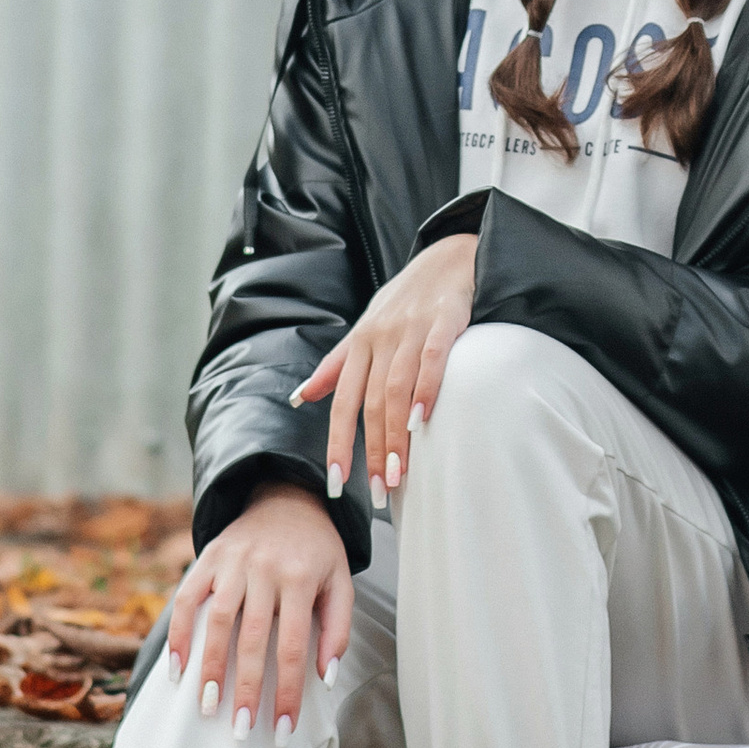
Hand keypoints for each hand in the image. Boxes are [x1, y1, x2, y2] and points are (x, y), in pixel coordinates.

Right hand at [166, 484, 353, 738]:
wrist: (289, 497)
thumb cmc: (317, 550)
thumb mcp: (341, 581)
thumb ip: (337, 628)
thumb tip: (325, 676)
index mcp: (301, 576)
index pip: (293, 645)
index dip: (287, 689)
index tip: (282, 727)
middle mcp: (264, 567)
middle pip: (253, 638)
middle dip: (246, 688)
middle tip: (241, 730)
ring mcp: (233, 561)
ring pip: (217, 620)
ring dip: (210, 667)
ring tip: (207, 707)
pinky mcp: (208, 557)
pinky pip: (187, 597)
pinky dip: (180, 633)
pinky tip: (178, 668)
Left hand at [292, 234, 479, 510]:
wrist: (447, 255)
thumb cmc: (405, 299)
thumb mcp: (365, 328)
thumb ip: (335, 366)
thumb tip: (300, 398)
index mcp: (359, 345)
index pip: (343, 403)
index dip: (338, 444)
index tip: (337, 484)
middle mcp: (380, 339)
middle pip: (371, 404)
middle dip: (373, 451)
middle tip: (382, 492)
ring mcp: (411, 330)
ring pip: (397, 389)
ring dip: (396, 435)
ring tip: (400, 473)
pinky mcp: (444, 321)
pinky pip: (431, 359)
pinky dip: (426, 390)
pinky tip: (423, 421)